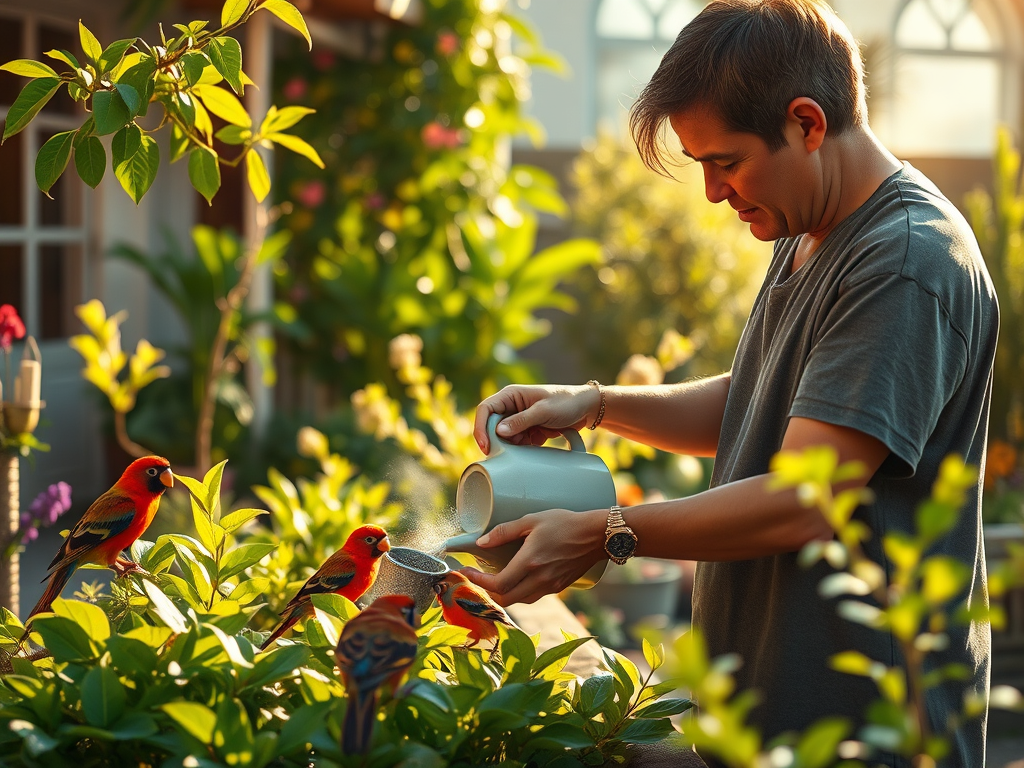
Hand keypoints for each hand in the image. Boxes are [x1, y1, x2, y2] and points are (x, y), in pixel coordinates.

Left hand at [460, 507, 606, 605]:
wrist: (597, 535)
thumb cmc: (565, 523)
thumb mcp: (532, 520)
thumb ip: (504, 531)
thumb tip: (481, 542)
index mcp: (530, 563)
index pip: (498, 585)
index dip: (478, 582)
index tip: (467, 572)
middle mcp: (539, 579)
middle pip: (505, 599)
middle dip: (487, 591)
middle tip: (478, 577)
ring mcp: (550, 586)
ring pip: (519, 600)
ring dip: (504, 594)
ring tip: (494, 578)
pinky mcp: (558, 587)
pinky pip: (533, 596)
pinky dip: (520, 592)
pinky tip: (517, 579)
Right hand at [474, 384, 600, 453]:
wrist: (586, 408)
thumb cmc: (566, 402)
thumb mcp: (543, 411)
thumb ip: (521, 421)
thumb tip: (499, 431)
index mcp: (511, 395)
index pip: (485, 409)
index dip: (480, 427)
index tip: (486, 446)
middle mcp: (511, 407)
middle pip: (492, 426)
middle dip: (497, 440)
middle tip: (504, 453)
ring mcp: (519, 419)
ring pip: (504, 437)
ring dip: (511, 446)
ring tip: (528, 444)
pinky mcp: (527, 430)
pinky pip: (517, 443)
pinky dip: (522, 448)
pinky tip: (533, 446)